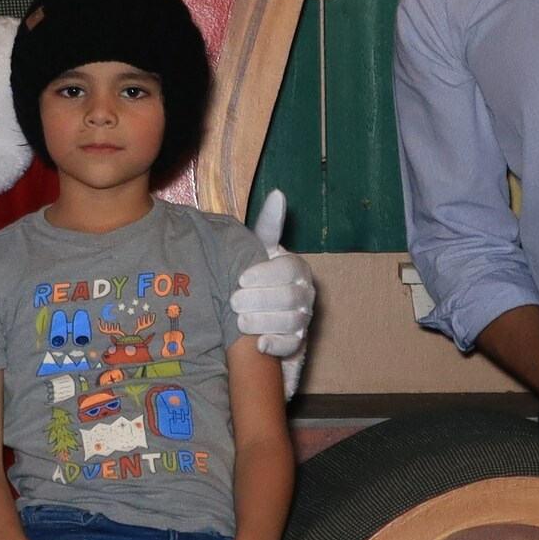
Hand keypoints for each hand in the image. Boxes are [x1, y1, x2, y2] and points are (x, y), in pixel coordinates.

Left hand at [233, 191, 314, 362]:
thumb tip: (278, 193)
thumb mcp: (260, 249)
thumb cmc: (258, 273)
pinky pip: (292, 345)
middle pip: (290, 297)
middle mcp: (306, 292)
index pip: (290, 268)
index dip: (267, 274)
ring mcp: (303, 318)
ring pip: (292, 321)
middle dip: (260, 300)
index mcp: (298, 267)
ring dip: (264, 322)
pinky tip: (258, 344)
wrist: (259, 309)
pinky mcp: (297, 341)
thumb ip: (268, 226)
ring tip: (239, 321)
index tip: (241, 278)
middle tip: (233, 301)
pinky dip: (276, 346)